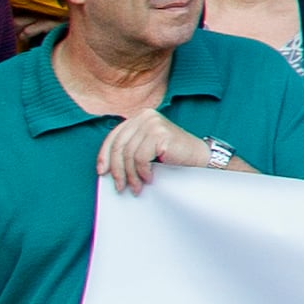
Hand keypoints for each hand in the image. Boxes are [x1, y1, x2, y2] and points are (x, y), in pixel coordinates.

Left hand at [97, 113, 227, 194]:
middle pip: (119, 146)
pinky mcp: (160, 134)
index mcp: (139, 117)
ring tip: (137, 187)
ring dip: (131, 175)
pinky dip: (142, 171)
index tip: (103, 172)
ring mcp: (152, 123)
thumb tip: (107, 167)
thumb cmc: (174, 155)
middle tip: (120, 186)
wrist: (200, 157)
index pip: (114, 136)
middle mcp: (144, 116)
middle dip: (118, 170)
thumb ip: (130, 148)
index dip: (104, 155)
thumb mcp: (147, 148)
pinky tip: (149, 178)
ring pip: (129, 154)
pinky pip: (141, 158)